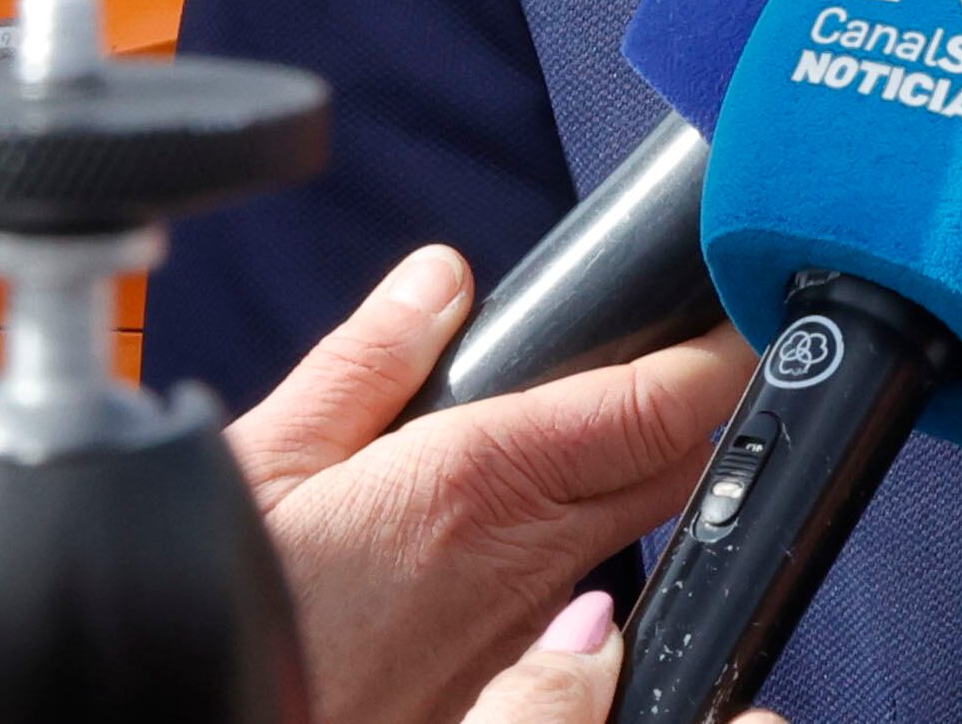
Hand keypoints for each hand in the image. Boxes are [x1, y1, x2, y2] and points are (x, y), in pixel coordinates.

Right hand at [229, 245, 750, 723]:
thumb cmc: (220, 614)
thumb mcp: (265, 459)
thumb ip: (366, 361)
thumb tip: (438, 280)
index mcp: (482, 480)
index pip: (660, 402)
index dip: (721, 347)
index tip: (741, 303)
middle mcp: (527, 557)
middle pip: (675, 464)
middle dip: (695, 401)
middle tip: (678, 342)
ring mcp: (529, 630)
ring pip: (635, 528)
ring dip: (641, 471)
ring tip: (601, 418)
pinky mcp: (509, 680)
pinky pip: (582, 589)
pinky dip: (581, 539)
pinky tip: (524, 520)